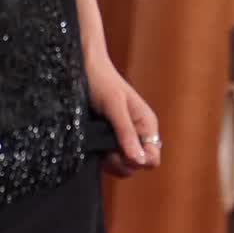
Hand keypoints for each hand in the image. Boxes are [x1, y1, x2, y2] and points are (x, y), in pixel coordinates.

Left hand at [87, 54, 161, 178]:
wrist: (81, 66)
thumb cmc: (101, 81)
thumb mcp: (114, 106)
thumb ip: (126, 133)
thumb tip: (139, 160)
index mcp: (146, 125)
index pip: (152, 159)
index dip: (138, 162)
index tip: (119, 153)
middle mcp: (138, 134)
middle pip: (137, 166)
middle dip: (121, 163)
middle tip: (104, 150)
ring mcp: (122, 138)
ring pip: (123, 165)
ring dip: (110, 162)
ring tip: (97, 146)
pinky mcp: (107, 139)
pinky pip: (110, 160)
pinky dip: (102, 158)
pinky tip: (93, 147)